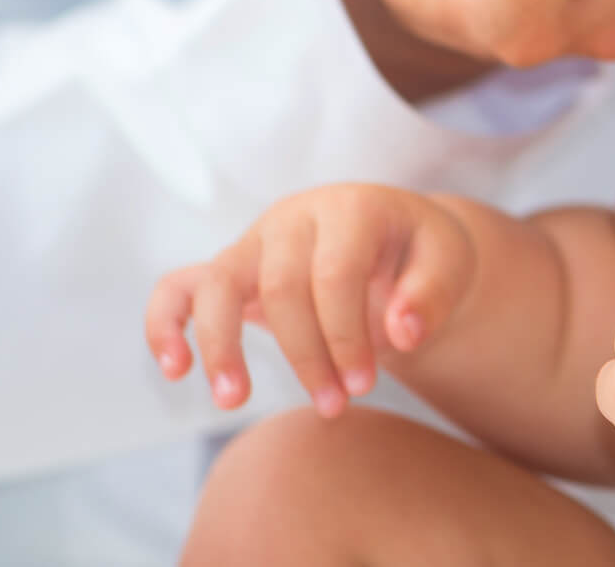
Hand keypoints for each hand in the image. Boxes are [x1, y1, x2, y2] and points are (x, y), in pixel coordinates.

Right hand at [143, 185, 475, 417]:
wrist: (398, 243)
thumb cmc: (422, 256)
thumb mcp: (449, 264)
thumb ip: (433, 294)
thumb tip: (403, 332)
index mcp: (351, 208)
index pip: (334, 273)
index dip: (345, 335)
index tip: (364, 386)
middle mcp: (295, 217)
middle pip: (281, 286)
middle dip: (306, 355)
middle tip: (335, 407)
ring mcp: (256, 240)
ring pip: (218, 282)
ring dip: (222, 344)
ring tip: (234, 400)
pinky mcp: (232, 268)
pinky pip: (179, 286)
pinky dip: (165, 322)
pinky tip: (174, 368)